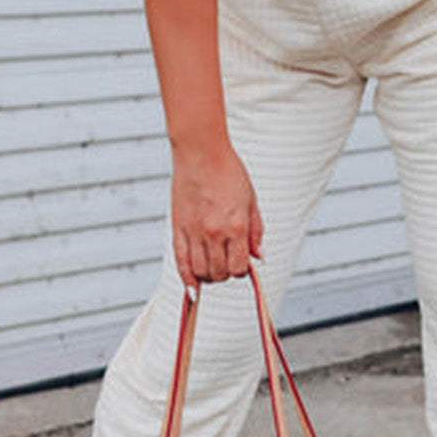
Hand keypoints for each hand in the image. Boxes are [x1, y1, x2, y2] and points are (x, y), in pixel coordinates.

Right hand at [171, 141, 263, 290]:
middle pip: (220, 273)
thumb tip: (258, 258)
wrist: (202, 153)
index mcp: (237, 226)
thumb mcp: (251, 201)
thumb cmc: (229, 172)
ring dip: (208, 276)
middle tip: (226, 263)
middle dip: (225, 273)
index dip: (242, 270)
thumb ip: (255, 231)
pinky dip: (187, 277)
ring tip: (211, 268)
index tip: (241, 262)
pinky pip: (181, 261)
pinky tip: (192, 284)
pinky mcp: (178, 227)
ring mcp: (194, 231)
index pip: (240, 267)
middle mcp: (215, 233)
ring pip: (200, 272)